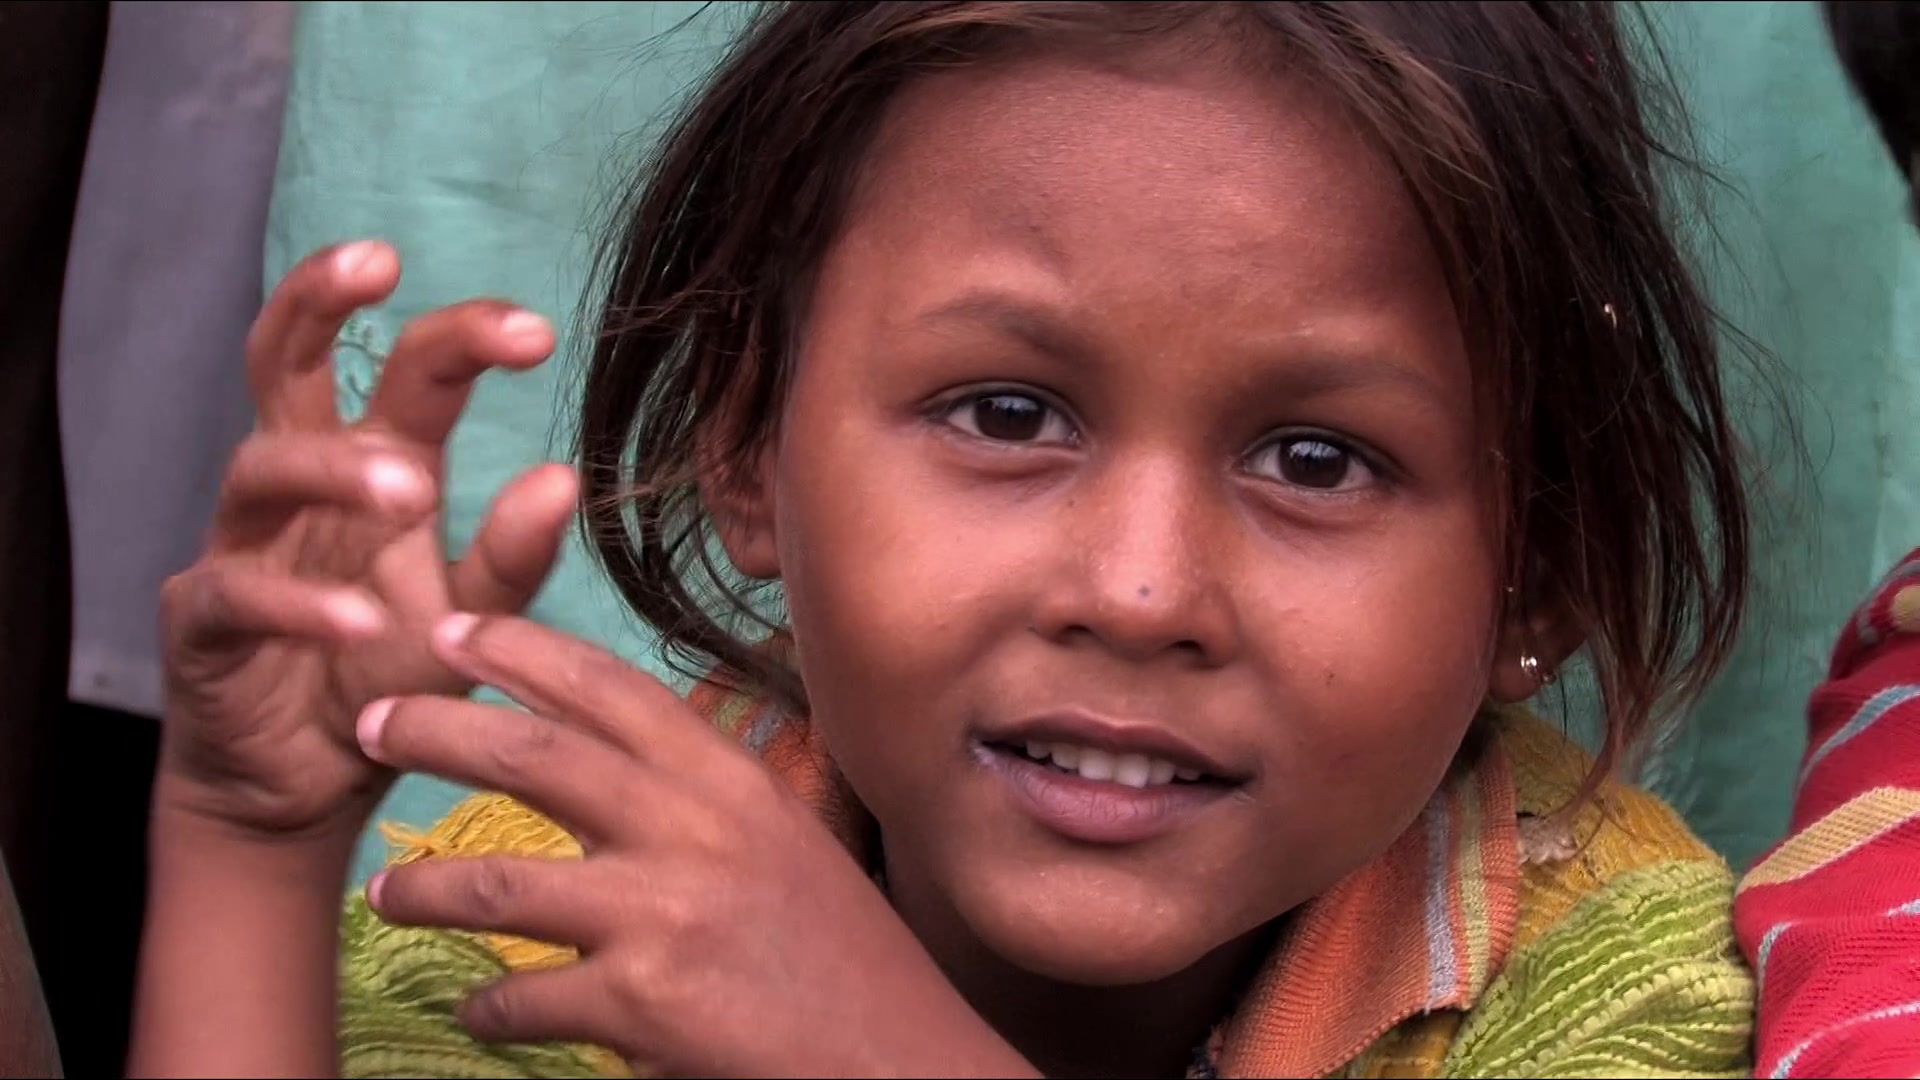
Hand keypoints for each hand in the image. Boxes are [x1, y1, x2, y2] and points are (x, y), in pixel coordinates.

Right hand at [157, 242, 577, 845]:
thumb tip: (566, 477)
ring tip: (409, 490)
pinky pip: (235, 592)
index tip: (535, 330)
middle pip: (286, 361)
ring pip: (260, 467)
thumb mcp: (468, 616)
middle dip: (319, 298)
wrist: (308, 785)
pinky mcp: (203, 621)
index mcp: (371, 466)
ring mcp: (243, 545)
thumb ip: (512, 557)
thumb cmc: (386, 673)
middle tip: (381, 262)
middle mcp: (300, 487)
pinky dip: (297, 603)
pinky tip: (359, 621)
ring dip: (333, 469)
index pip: (408, 374)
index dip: (460, 336)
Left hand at [357, 614, 1036, 1078]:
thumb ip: (697, 796)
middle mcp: (695, 830)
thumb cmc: (838, 953)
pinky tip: (481, 1009)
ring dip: (424, 887)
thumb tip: (600, 757)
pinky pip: (523, 998)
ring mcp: (666, 915)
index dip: (521, 651)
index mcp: (729, 782)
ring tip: (383, 891)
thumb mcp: (781, 842)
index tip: (453, 632)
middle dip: (435, 730)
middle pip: (533, 756)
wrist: (897, 1058)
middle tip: (372, 723)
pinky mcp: (644, 1004)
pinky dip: (488, 1006)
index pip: (609, 688)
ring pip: (500, 883)